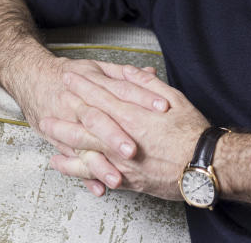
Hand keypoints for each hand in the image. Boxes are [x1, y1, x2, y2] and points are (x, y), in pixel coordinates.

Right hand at [11, 52, 169, 195]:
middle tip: (134, 151)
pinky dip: (85, 176)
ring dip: (100, 164)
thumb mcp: (98, 68)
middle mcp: (79, 104)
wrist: (33, 77)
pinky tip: (99, 189)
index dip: (142, 98)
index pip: (121, 90)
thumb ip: (125, 73)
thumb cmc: (71, 75)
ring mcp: (68, 125)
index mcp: (92, 83)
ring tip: (116, 179)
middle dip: (115, 137)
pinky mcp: (59, 141)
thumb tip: (151, 73)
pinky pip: (73, 161)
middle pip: (98, 121)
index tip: (163, 107)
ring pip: (84, 146)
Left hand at [41, 64, 209, 200]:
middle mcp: (123, 137)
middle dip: (66, 109)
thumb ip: (149, 86)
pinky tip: (60, 163)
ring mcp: (121, 160)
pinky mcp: (126, 179)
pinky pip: (93, 173)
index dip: (84, 85)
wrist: (204, 167)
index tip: (69, 76)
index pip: (102, 95)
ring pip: (85, 147)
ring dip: (63, 137)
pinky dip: (75, 168)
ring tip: (46, 129)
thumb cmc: (193, 133)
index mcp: (135, 115)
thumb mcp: (175, 99)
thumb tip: (133, 71)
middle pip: (87, 120)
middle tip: (49, 101)